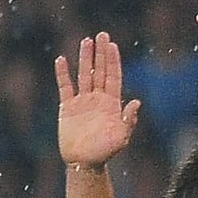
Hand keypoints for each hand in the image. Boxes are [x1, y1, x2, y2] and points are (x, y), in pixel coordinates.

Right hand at [56, 32, 140, 169]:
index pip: (113, 76)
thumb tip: (136, 102)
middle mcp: (97, 98)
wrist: (84, 163)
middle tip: (101, 34)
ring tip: (85, 41)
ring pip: (84, 75)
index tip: (112, 44)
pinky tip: (61, 60)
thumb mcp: (121, 137)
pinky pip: (65, 87)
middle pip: (100, 70)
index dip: (113, 60)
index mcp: (112, 103)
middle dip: (101, 53)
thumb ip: (129, 119)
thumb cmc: (105, 152)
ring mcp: (82, 102)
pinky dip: (63, 74)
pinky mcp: (67, 108)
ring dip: (84, 58)